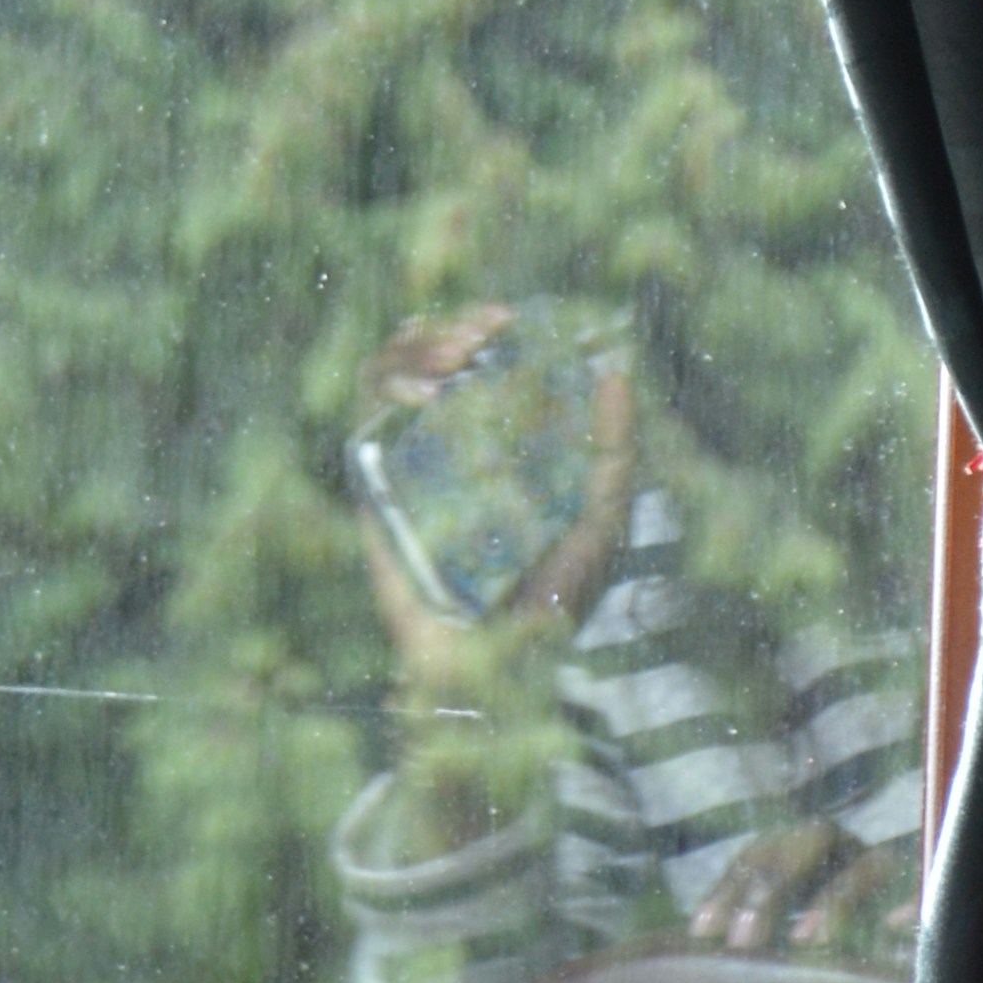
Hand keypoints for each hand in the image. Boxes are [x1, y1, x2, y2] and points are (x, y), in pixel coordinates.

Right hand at [356, 311, 639, 679]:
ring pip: (392, 373)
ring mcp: (406, 461)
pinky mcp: (372, 484)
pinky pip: (366, 418)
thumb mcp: (602, 520)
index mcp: (501, 443)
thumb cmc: (550, 601)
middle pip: (433, 357)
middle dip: (454, 327)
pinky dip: (388, 388)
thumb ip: (614, 451)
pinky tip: (423, 391)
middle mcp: (448, 443)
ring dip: (419, 346)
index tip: (513, 319)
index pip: (486, 364)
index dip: (493, 328)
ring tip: (454, 354)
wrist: (493, 664)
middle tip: (481, 332)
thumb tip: (616, 371)